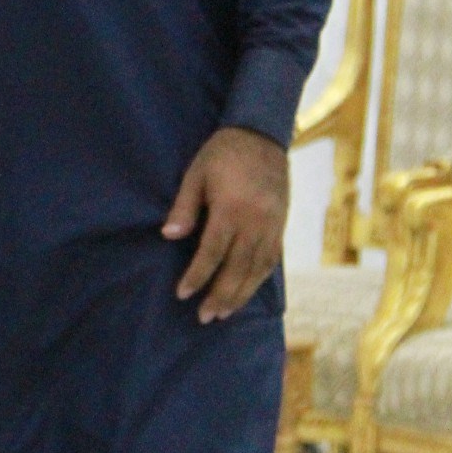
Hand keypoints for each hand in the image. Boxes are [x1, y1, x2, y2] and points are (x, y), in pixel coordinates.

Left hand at [163, 126, 288, 323]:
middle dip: (220, 296)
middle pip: (237, 269)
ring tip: (224, 313)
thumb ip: (184, 207)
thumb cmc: (223, 153)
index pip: (212, 253)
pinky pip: (272, 260)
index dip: (197, 277)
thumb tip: (169, 236)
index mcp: (232, 209)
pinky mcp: (281, 225)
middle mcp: (256, 222)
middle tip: (205, 317)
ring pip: (257, 270)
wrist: (262, 135)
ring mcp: (273, 225)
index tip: (183, 295)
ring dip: (241, 294)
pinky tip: (247, 291)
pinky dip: (258, 280)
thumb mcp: (196, 173)